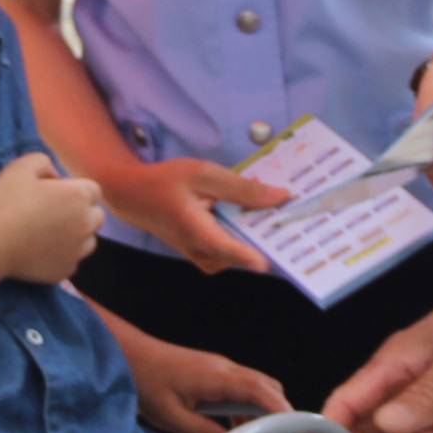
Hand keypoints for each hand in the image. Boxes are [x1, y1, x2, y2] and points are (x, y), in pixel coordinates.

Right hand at [0, 152, 104, 284]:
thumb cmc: (5, 201)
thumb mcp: (22, 165)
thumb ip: (45, 163)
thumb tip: (55, 177)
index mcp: (79, 196)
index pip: (93, 190)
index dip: (74, 189)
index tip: (53, 194)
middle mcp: (86, 224)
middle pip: (96, 216)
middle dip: (82, 212)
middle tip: (53, 213)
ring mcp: (77, 251)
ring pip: (89, 241)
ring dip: (76, 235)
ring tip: (49, 234)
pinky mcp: (65, 271)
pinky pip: (72, 260)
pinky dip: (62, 256)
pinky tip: (42, 251)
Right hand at [102, 155, 289, 274]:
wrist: (132, 197)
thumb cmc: (166, 182)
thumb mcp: (203, 174)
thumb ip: (241, 188)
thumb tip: (280, 198)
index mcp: (200, 234)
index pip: (239, 253)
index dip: (270, 252)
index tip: (295, 247)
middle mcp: (203, 254)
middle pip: (246, 257)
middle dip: (272, 242)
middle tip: (300, 225)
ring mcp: (203, 258)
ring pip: (241, 256)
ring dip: (261, 240)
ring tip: (285, 220)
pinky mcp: (205, 255)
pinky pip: (233, 252)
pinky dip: (248, 237)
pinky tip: (260, 218)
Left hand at [115, 327, 290, 432]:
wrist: (128, 355)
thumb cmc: (146, 383)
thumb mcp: (173, 417)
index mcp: (219, 377)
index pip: (261, 391)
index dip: (282, 409)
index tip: (296, 429)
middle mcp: (226, 368)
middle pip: (266, 387)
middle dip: (277, 416)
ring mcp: (220, 368)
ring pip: (254, 391)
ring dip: (258, 418)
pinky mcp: (212, 373)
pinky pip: (239, 391)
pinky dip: (243, 413)